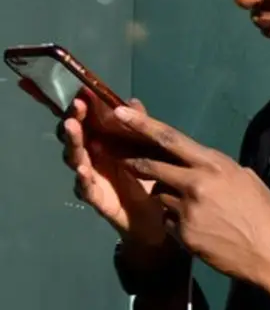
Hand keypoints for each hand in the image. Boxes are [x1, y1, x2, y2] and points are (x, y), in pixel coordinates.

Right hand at [59, 92, 166, 246]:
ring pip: (75, 158)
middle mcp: (92, 157)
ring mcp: (92, 178)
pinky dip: (82, 179)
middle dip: (74, 119)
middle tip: (76, 107)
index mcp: (103, 142)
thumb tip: (132, 102)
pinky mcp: (97, 199)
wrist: (156, 218)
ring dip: (73, 142)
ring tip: (73, 128)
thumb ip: (139, 127)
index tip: (82, 91)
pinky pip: (86, 188)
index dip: (81, 106)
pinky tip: (83, 170)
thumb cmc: (148, 179)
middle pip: (75, 136)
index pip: (86, 121)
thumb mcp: (148, 150)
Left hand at [114, 106, 269, 287]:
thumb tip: (207, 168)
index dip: (142, 124)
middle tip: (126, 161)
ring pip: (161, 197)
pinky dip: (178, 223)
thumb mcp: (247, 179)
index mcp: (214, 164)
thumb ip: (220, 171)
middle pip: (153, 167)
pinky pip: (169, 222)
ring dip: (168, 199)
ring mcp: (187, 210)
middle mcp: (196, 183)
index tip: (119, 113)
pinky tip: (201, 231)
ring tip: (196, 211)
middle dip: (136, 163)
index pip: (170, 139)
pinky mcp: (183, 234)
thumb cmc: (268, 214)